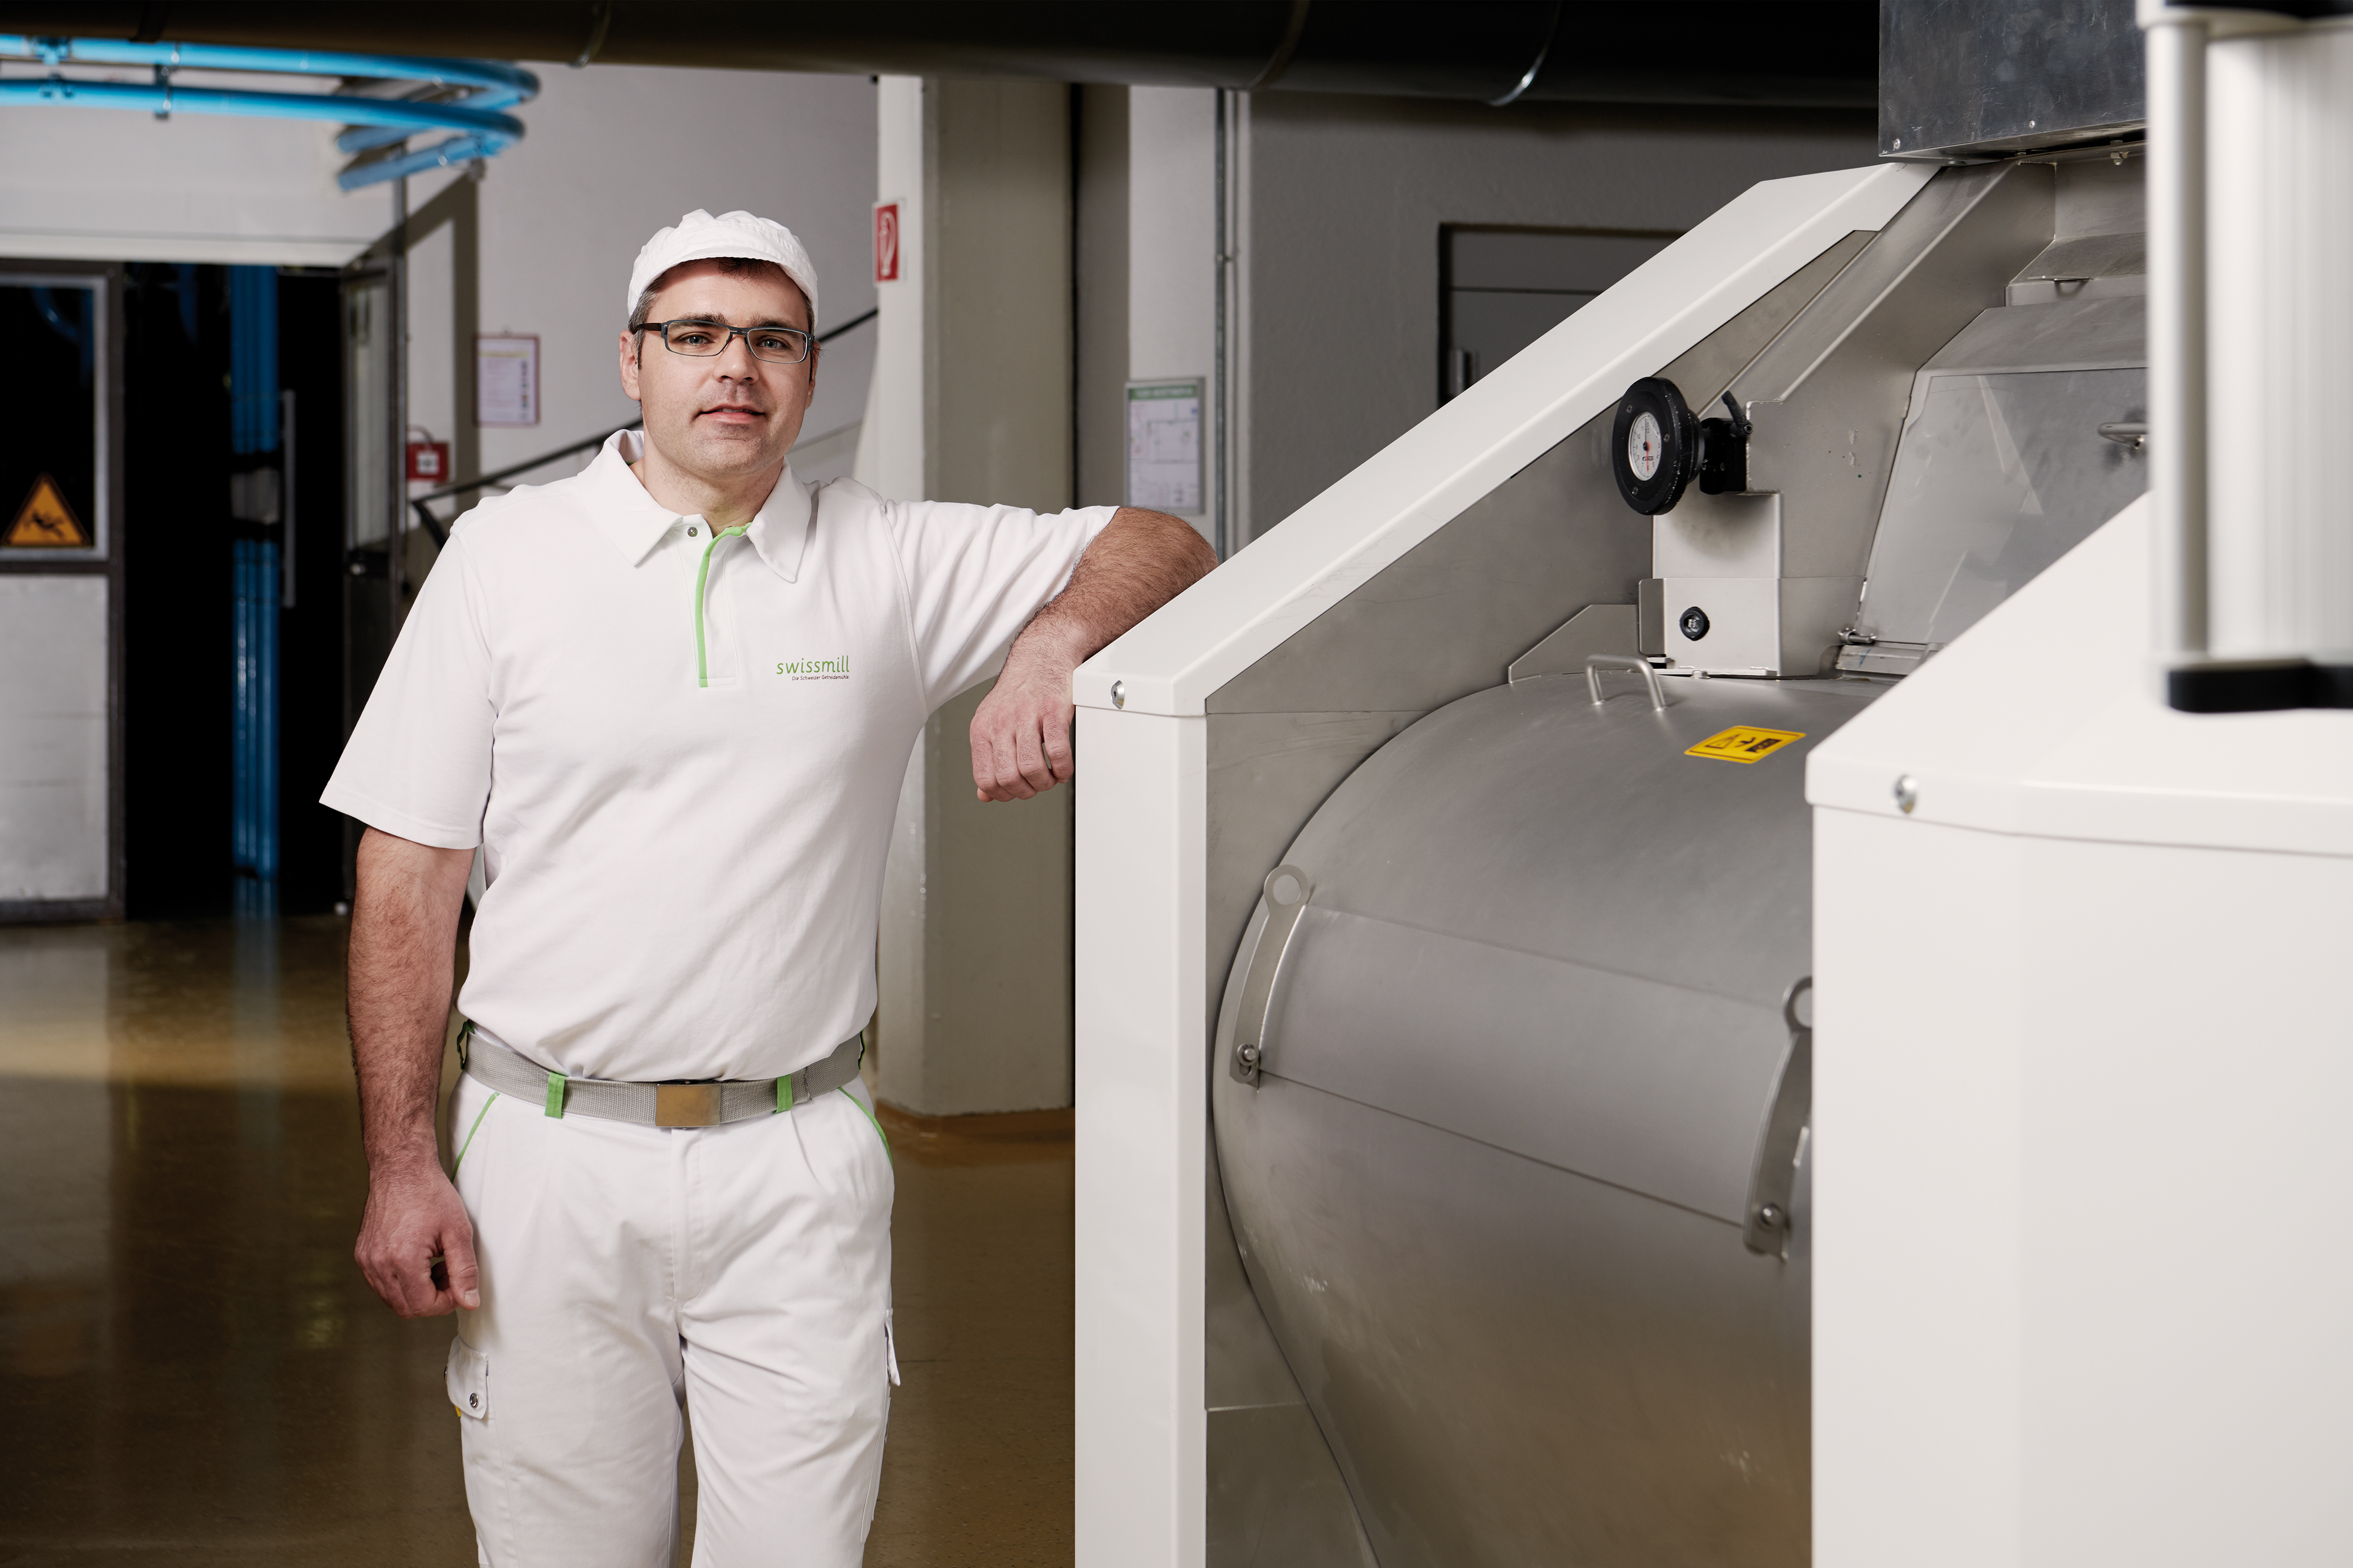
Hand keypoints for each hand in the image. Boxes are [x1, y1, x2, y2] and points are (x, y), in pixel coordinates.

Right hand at [355, 1158, 480, 1317]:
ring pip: (393, 1299)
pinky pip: (382, 1284)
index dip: (447, 1301)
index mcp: (402, 1259)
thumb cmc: (430, 1193)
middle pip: (406, 1308)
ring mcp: (366, 1260)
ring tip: (435, 1263)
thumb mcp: (458, 1230)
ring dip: (417, 1291)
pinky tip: (419, 1260)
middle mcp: (378, 1263)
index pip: (424, 1306)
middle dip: (433, 1299)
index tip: (459, 1283)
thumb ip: (465, 1270)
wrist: (401, 1168)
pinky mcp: (362, 1255)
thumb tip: (470, 1302)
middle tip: (449, 1273)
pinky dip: (402, 1282)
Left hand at [969, 647, 1077, 801]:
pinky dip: (1063, 768)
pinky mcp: (1053, 711)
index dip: (1004, 794)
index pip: (985, 779)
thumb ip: (988, 758)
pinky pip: (1057, 752)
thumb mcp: (993, 723)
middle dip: (1027, 790)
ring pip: (1031, 769)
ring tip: (1052, 777)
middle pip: (1009, 778)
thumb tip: (985, 794)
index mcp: (983, 729)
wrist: (1043, 655)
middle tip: (1037, 785)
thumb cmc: (1020, 690)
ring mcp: (1027, 716)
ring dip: (1046, 782)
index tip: (1017, 791)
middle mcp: (1001, 723)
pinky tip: (1063, 766)